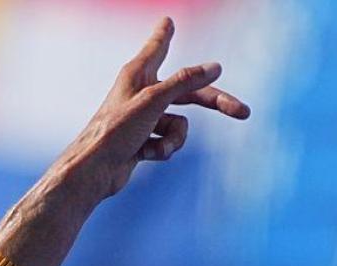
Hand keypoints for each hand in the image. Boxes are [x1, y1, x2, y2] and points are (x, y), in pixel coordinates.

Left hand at [48, 16, 250, 204]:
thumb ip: (184, 82)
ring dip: (173, 139)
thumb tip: (215, 68)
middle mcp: (141, 93)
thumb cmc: (114, 132)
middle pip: (188, 92)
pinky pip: (168, 142)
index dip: (164, 35)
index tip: (167, 20)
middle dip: (214, 103)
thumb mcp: (154, 100)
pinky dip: (161, 150)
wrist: (93, 173)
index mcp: (137, 75)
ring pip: (179, 124)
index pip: (157, 48)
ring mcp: (143, 119)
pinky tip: (142, 155)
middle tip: (243, 111)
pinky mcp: (142, 141)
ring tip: (154, 147)